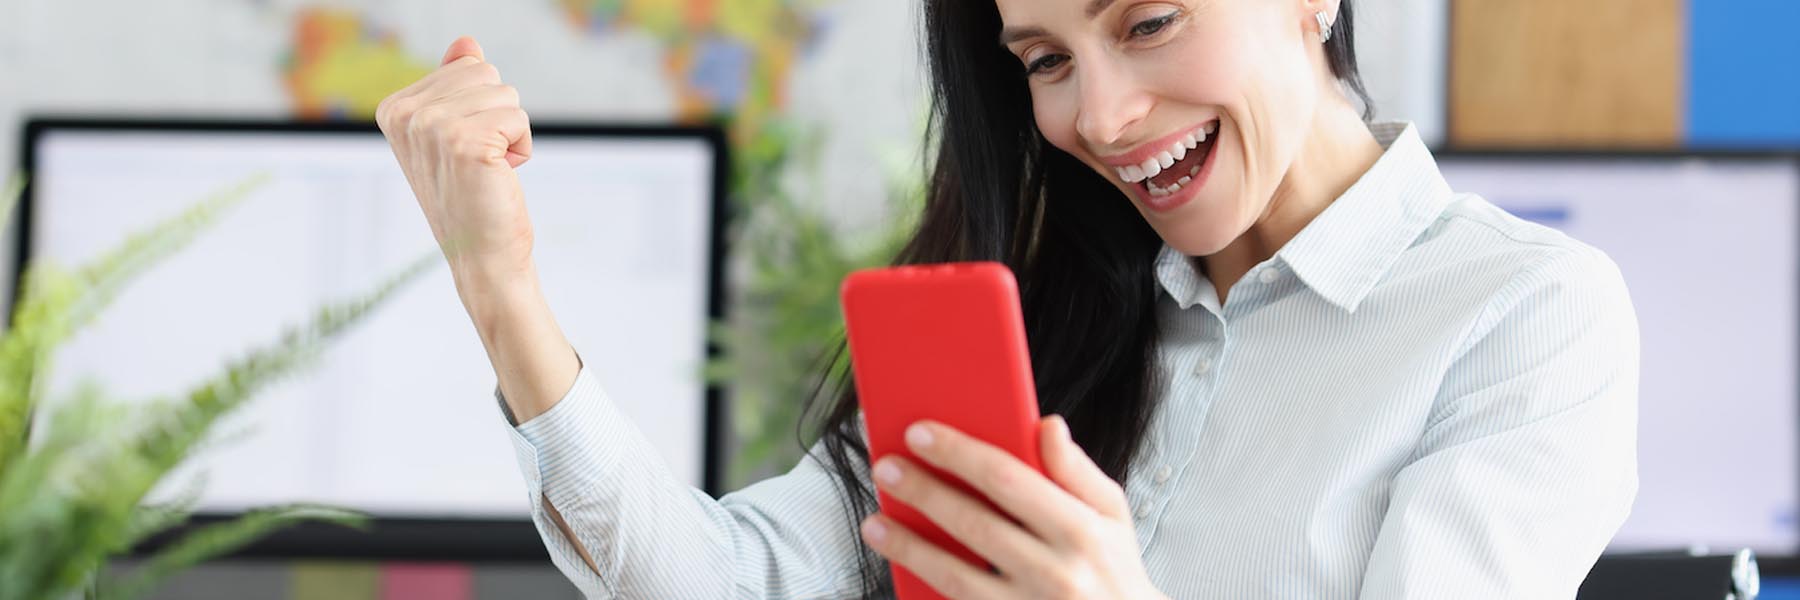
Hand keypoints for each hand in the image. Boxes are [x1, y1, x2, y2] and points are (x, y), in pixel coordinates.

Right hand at [376, 36, 534, 288]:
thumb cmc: (473, 195)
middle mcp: (406, 114)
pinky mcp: (465, 143)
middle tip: (480, 159)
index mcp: (395, 108)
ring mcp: (433, 127)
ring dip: (511, 132)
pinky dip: (521, 148)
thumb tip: (467, 44)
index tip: (462, 148)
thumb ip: (457, 85)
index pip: (466, 65)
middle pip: (486, 72)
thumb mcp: (457, 133)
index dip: (481, 107)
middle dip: (499, 114)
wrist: (481, 255)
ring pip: (506, 93)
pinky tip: (500, 175)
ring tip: (489, 169)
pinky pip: (518, 119)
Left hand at [862, 416, 1168, 599]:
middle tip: (886, 468)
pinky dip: (926, 585)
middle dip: (924, 492)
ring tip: (874, 523)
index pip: (1008, 479)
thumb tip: (1047, 424)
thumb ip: (1076, 469)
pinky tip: (902, 565)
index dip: (958, 454)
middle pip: (975, 524)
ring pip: (956, 575)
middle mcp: (1056, 571)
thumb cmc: (1112, 568)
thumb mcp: (1112, 514)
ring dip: (909, 547)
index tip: (920, 433)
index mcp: (1081, 529)